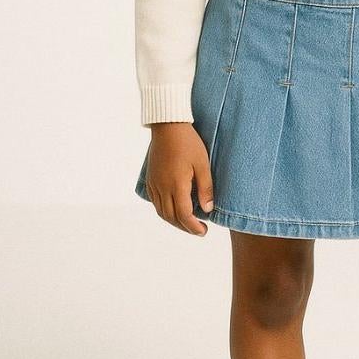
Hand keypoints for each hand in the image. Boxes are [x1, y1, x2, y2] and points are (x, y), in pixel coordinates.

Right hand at [142, 121, 213, 235]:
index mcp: (176, 185)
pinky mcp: (150, 179)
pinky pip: (155, 202)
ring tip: (188, 223)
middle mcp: (162, 188)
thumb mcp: (203, 164)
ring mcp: (154, 184)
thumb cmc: (188, 143)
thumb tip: (208, 209)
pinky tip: (173, 210)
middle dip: (185, 227)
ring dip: (174, 221)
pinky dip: (164, 211)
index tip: (204, 231)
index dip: (194, 227)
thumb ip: (206, 188)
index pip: (184, 215)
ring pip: (161, 212)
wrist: (167, 126)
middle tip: (199, 230)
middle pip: (171, 217)